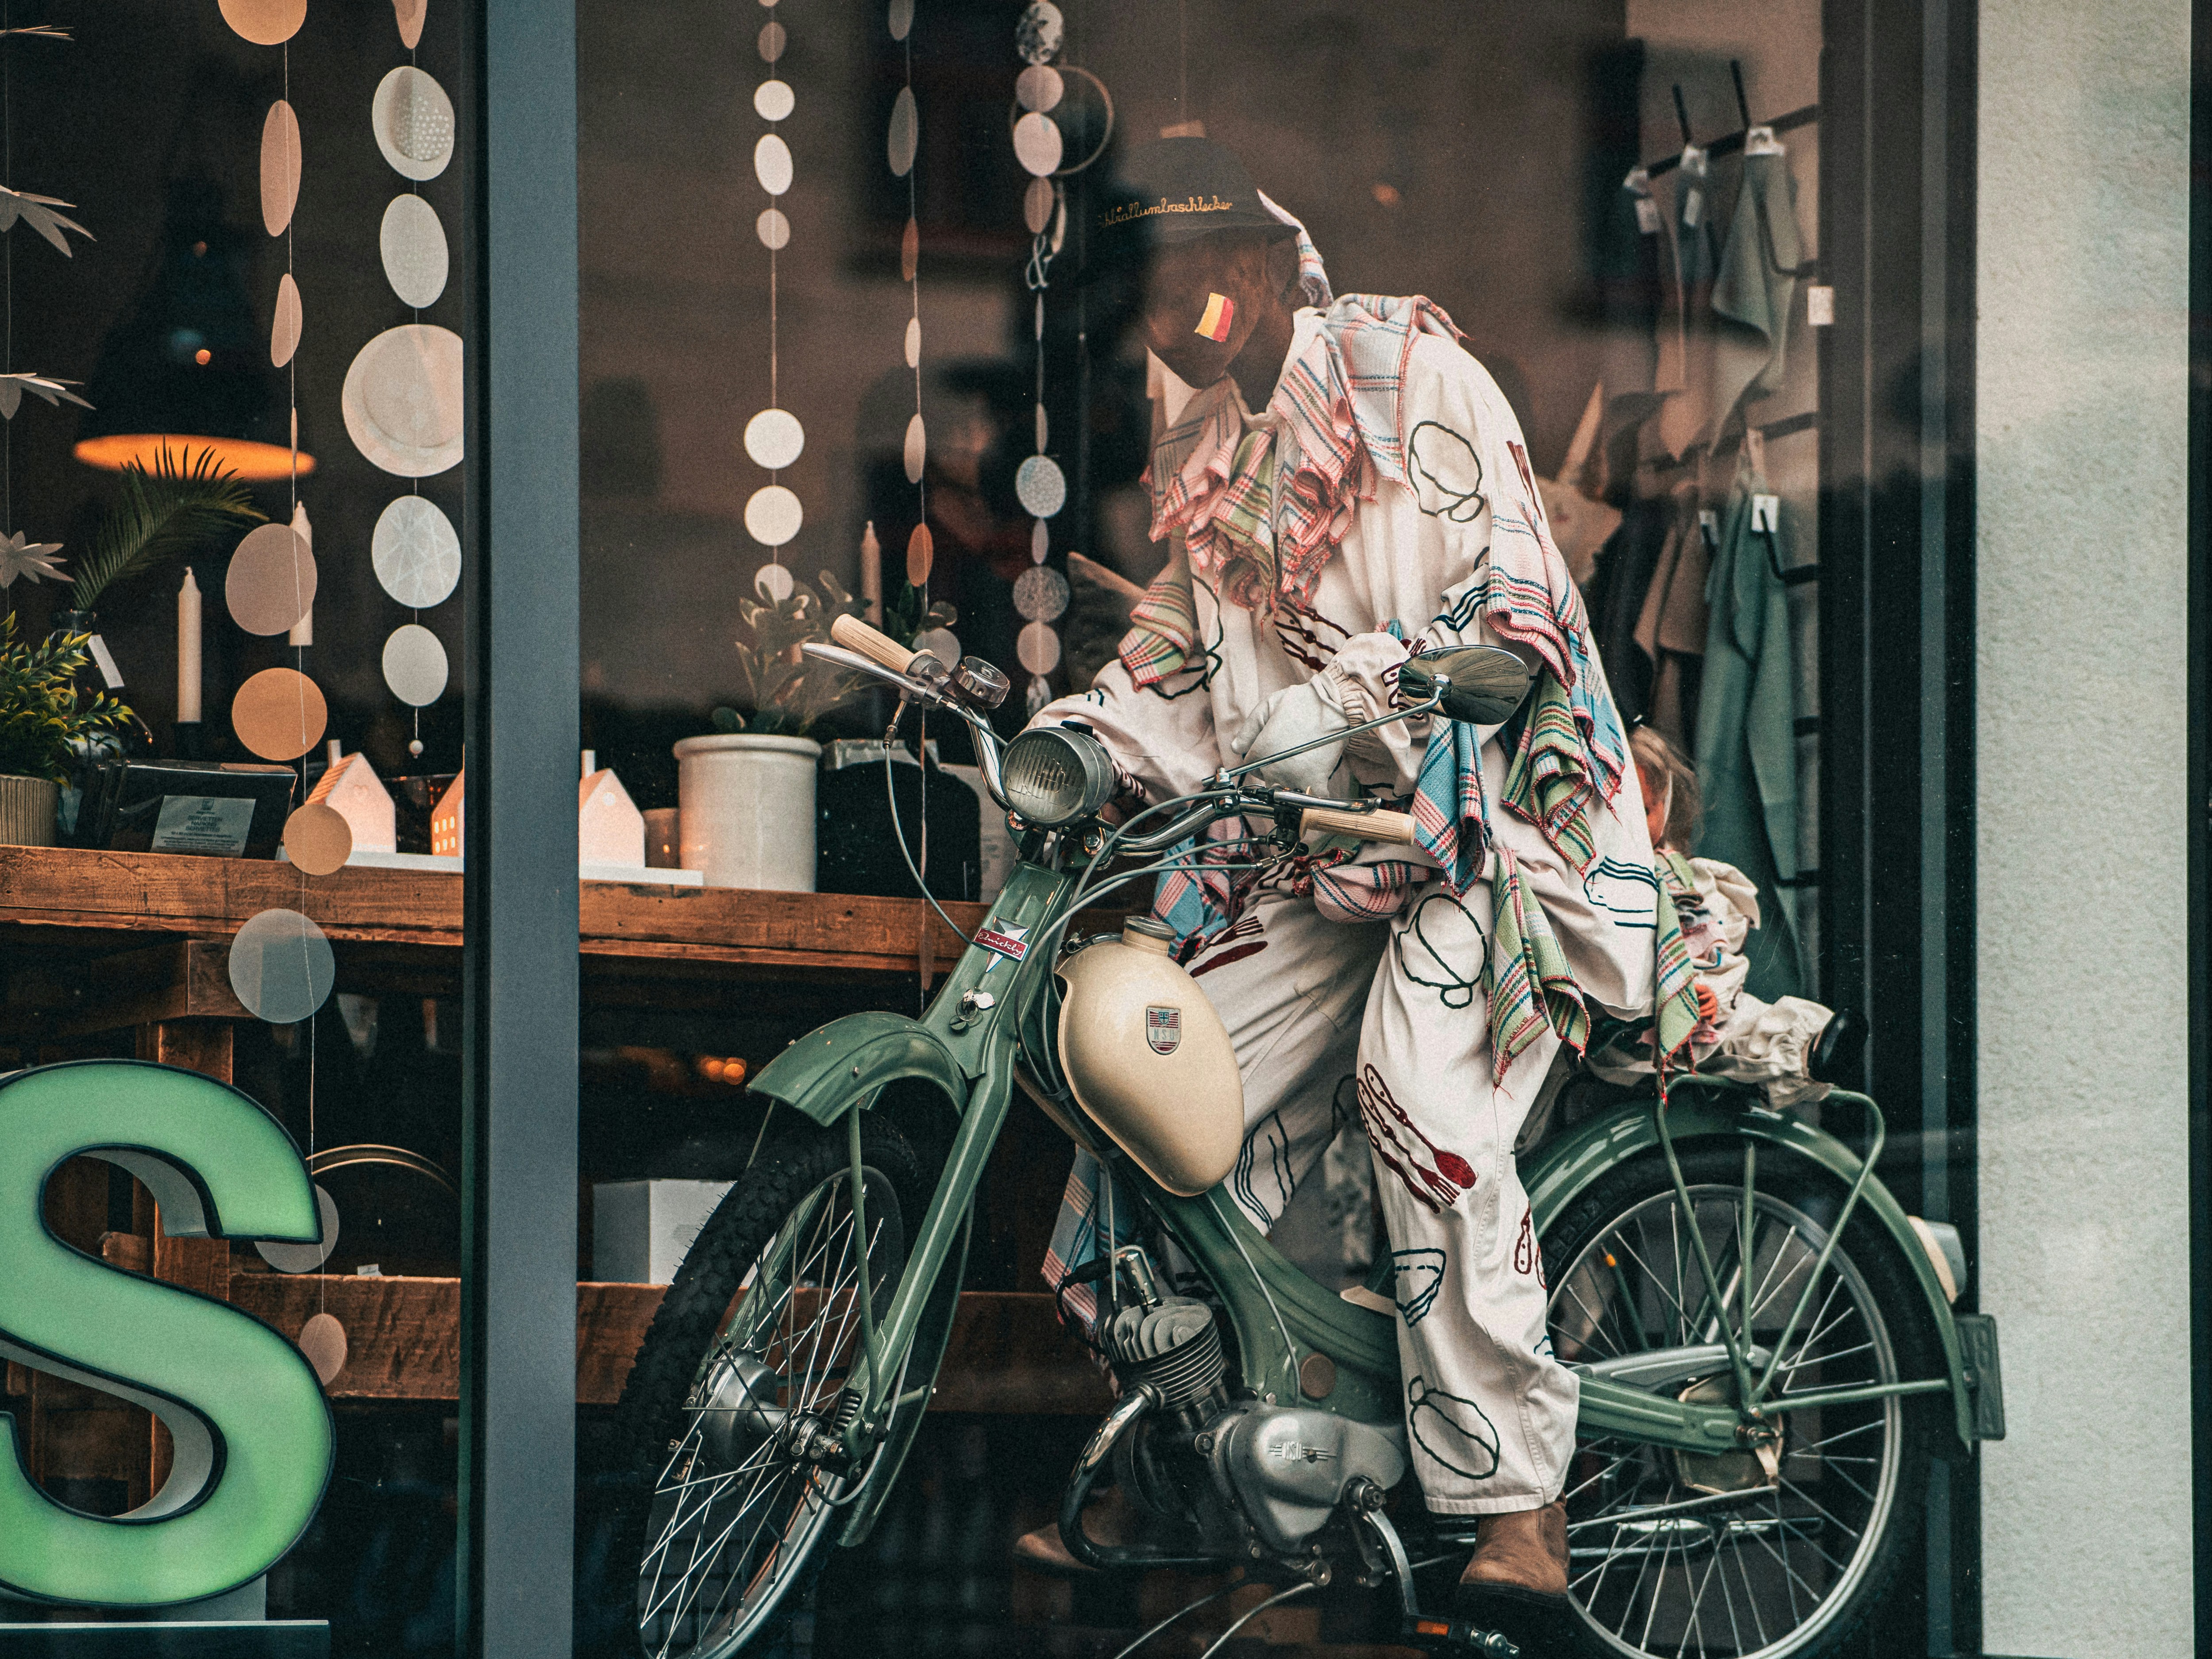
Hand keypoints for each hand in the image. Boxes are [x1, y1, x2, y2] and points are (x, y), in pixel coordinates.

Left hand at [1229, 680, 1350, 794]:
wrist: (1335, 706)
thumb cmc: (1301, 702)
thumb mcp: (1267, 707)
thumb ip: (1248, 729)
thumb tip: (1235, 747)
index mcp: (1261, 751)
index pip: (1250, 765)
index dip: (1259, 756)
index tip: (1271, 749)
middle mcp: (1274, 769)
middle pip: (1266, 778)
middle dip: (1273, 769)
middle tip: (1287, 754)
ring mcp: (1294, 778)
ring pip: (1285, 789)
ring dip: (1290, 781)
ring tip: (1300, 765)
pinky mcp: (1315, 782)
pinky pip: (1310, 797)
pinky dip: (1312, 793)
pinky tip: (1314, 783)